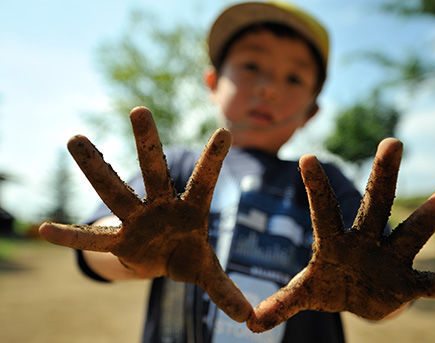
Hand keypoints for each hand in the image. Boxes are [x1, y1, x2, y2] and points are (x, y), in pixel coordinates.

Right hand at [39, 107, 251, 321]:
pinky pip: (92, 239)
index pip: (203, 181)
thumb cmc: (188, 255)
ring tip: (75, 138)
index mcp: (190, 210)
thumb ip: (224, 289)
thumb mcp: (207, 271)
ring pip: (116, 190)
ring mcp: (136, 220)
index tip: (224, 132)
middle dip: (148, 143)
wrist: (162, 260)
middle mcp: (161, 207)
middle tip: (140, 109)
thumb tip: (249, 318)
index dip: (213, 159)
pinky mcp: (118, 239)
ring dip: (97, 168)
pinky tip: (44, 229)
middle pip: (154, 171)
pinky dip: (72, 237)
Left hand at [247, 138, 434, 331]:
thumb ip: (282, 303)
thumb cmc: (329, 285)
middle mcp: (367, 240)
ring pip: (416, 229)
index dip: (316, 187)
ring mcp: (392, 259)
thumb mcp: (305, 293)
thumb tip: (249, 323)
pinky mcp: (410, 283)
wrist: (356, 298)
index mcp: (335, 240)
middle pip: (375, 203)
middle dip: (382, 175)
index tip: (309, 156)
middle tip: (391, 140)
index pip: (324, 210)